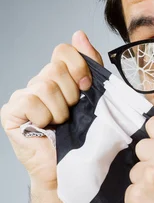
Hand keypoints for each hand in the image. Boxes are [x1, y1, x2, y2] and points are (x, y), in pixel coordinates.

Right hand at [0, 30, 102, 191]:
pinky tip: (45, 127)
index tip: (87, 87)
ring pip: (45, 85)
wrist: (70, 168)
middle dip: (71, 95)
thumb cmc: (83, 136)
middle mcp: (38, 83)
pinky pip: (30, 100)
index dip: (78, 66)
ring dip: (59, 110)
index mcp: (58, 77)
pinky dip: (43, 116)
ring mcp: (22, 97)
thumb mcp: (94, 97)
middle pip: (56, 69)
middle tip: (72, 114)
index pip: (64, 51)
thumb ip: (89, 65)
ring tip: (60, 124)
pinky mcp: (10, 112)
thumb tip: (79, 34)